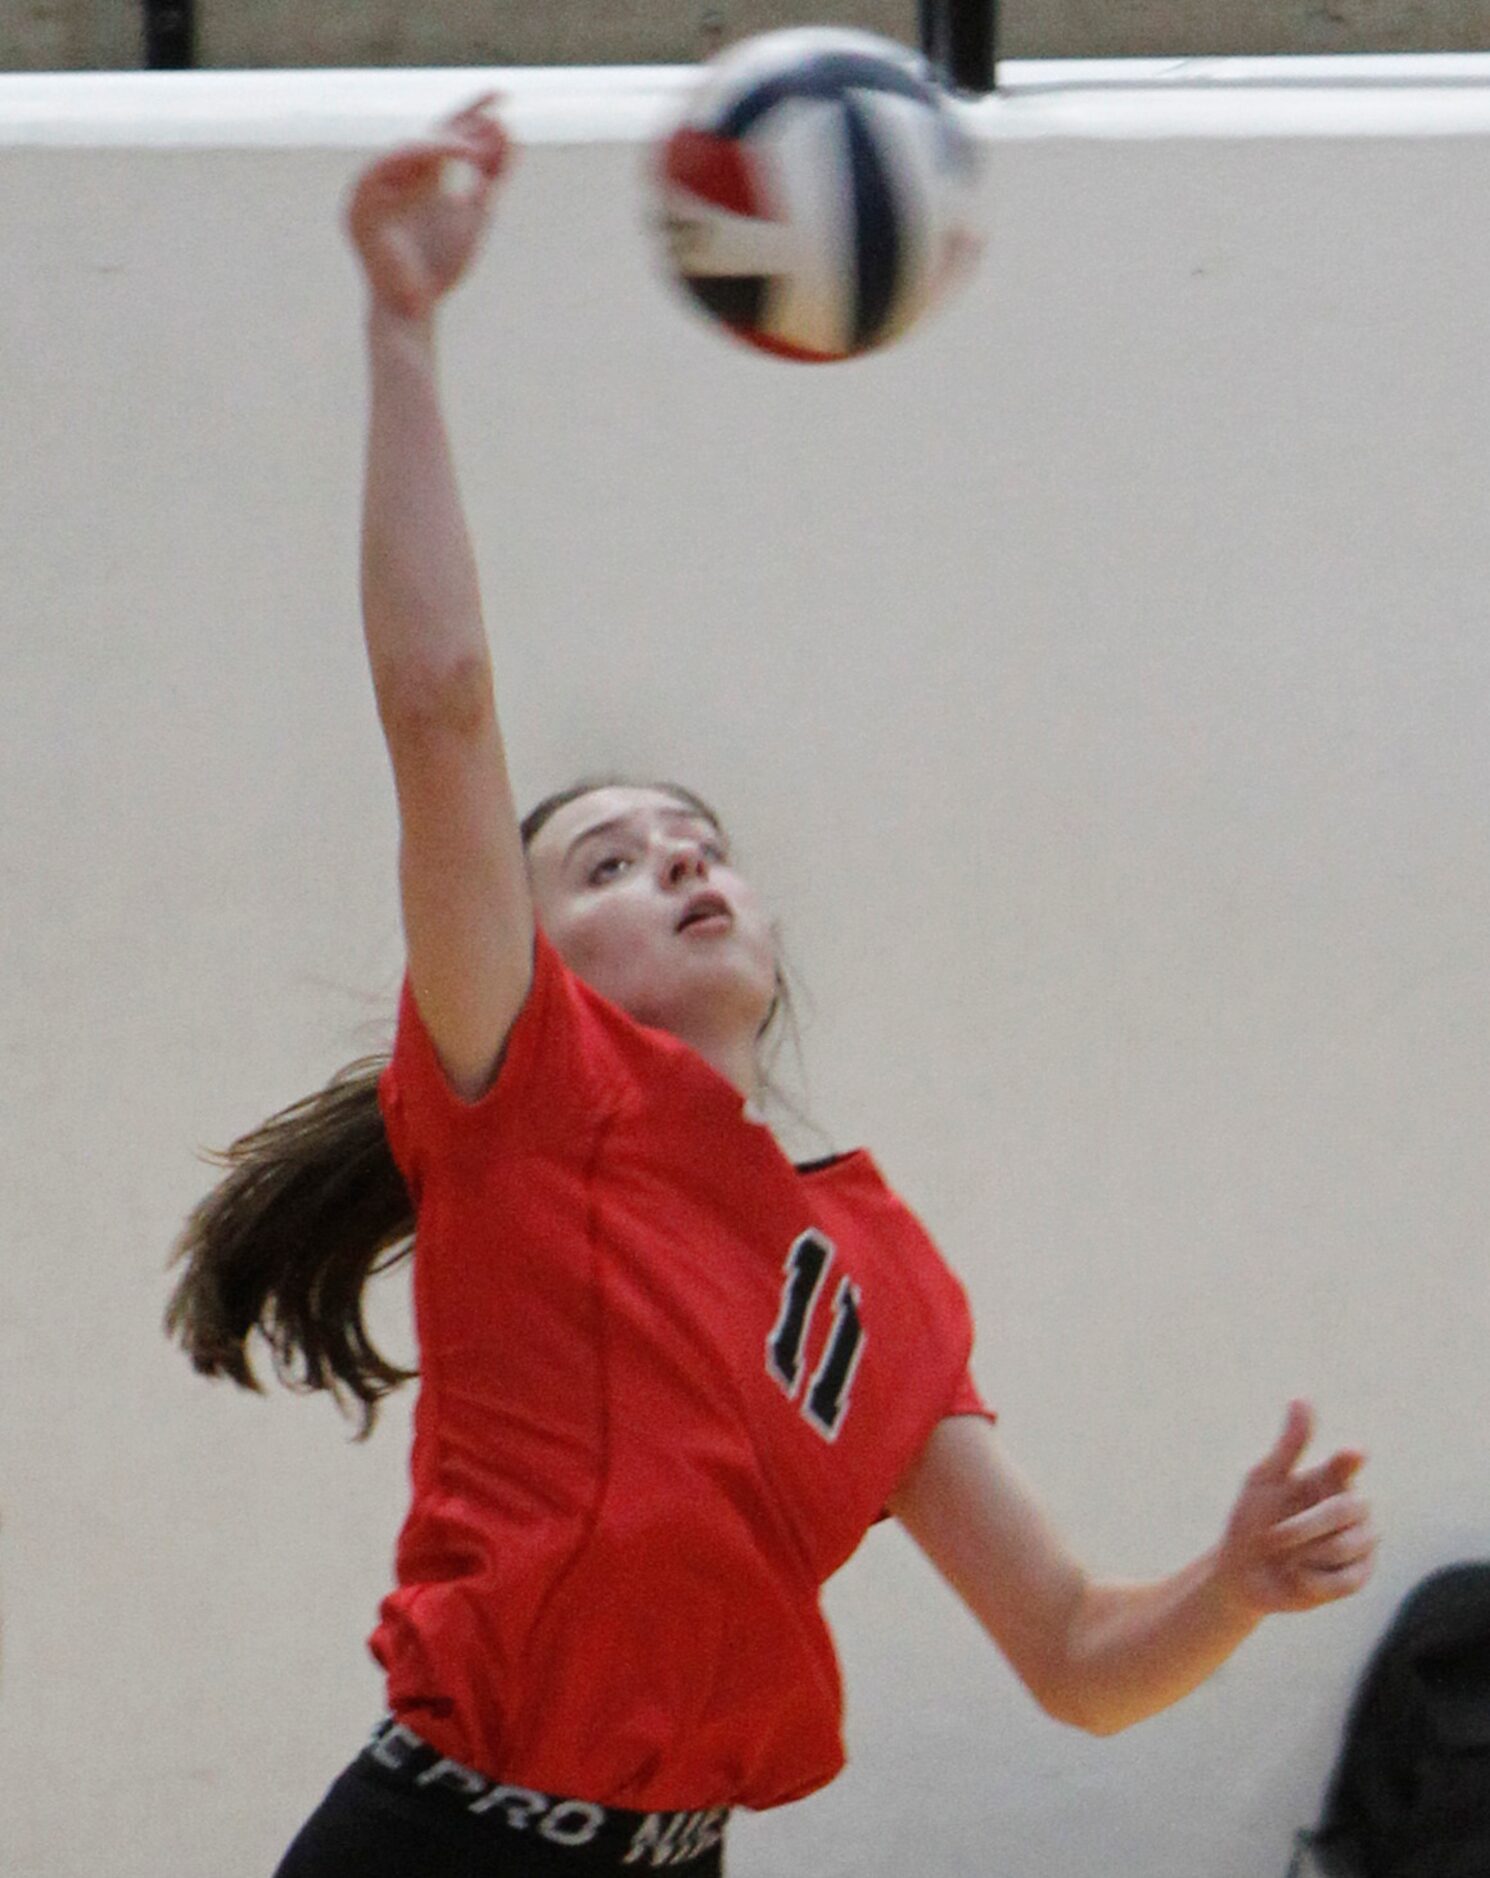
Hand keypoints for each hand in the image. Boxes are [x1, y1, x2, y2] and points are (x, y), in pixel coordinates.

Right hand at [345, 96, 513, 320]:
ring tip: (473, 149)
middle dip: (461, 123)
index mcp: (425, 177)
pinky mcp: (360, 203)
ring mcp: (378, 187)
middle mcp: (400, 175)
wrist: (413, 309)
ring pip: (408, 148)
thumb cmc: (440, 269)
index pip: (447, 133)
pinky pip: (382, 167)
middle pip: (430, 134)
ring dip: (441, 143)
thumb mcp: (476, 216)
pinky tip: (442, 154)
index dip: (473, 112)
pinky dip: (412, 158)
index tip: (502, 93)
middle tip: (494, 112)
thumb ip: (492, 178)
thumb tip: (510, 133)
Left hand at [1216, 1400, 1376, 1617]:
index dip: (1350, 1458)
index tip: (1352, 1452)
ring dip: (1307, 1554)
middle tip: (1275, 1536)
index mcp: (1329, 1478)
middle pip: (1346, 1510)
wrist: (1244, 1574)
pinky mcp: (1359, 1575)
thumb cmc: (1252, 1521)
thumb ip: (1289, 1445)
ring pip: (1349, 1546)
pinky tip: (1300, 1576)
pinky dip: (1315, 1580)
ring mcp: (1361, 1542)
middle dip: (1306, 1526)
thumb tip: (1302, 1398)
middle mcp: (1352, 1506)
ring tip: (1288, 1556)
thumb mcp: (1264, 1481)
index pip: (1347, 1464)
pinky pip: (1347, 1579)